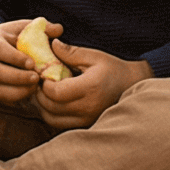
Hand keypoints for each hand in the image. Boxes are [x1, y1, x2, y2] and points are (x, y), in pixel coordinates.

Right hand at [0, 20, 49, 105]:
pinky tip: (29, 93)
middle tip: (36, 78)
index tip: (32, 63)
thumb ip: (41, 27)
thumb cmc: (11, 37)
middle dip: (17, 77)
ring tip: (34, 87)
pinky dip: (16, 97)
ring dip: (17, 91)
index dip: (15, 58)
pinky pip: (0, 98)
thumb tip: (58, 30)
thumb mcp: (23, 28)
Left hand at [34, 41, 149, 130]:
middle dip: (39, 94)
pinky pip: (59, 124)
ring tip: (44, 92)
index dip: (43, 84)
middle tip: (38, 82)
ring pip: (51, 119)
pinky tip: (53, 102)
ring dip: (42, 106)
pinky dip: (51, 114)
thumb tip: (51, 44)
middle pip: (50, 107)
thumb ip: (71, 52)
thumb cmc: (113, 69)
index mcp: (90, 88)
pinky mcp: (85, 125)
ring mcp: (86, 119)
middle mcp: (88, 107)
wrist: (131, 86)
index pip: (55, 92)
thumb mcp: (94, 56)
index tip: (42, 74)